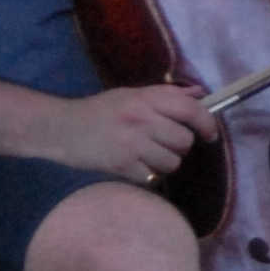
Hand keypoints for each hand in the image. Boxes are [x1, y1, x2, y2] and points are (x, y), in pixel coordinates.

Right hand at [45, 83, 215, 181]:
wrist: (59, 127)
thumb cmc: (98, 110)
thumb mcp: (131, 94)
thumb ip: (167, 94)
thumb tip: (201, 94)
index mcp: (146, 99)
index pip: (191, 110)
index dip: (207, 124)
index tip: (210, 135)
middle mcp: (142, 120)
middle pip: (184, 141)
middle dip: (179, 146)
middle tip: (163, 144)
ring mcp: (131, 144)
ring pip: (172, 162)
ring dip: (164, 162)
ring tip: (147, 155)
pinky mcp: (120, 165)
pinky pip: (151, 177)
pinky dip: (146, 175)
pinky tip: (134, 165)